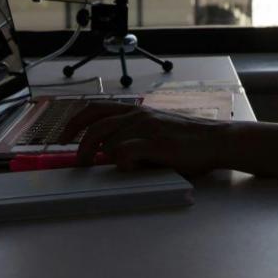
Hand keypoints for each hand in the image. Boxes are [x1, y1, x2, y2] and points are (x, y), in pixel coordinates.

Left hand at [62, 103, 229, 178]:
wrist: (215, 140)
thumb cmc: (187, 139)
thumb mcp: (155, 130)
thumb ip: (132, 135)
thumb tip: (106, 151)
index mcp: (136, 111)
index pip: (95, 109)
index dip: (74, 122)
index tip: (63, 138)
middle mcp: (137, 115)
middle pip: (95, 127)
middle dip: (80, 146)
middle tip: (78, 164)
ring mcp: (146, 128)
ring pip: (109, 143)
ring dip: (108, 158)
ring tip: (118, 168)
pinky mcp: (155, 144)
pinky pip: (124, 153)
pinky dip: (122, 163)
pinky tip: (133, 168)